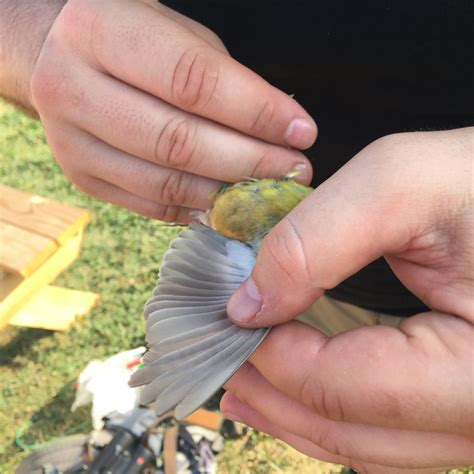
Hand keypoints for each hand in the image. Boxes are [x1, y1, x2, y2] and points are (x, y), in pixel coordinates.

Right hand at [27, 0, 314, 219]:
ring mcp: (71, 143)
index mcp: (98, 31)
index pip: (193, 81)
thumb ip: (223, 83)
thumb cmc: (133, 40)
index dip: (256, 111)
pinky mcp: (82, 178)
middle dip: (249, 161)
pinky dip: (198, 209)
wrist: (59, 59)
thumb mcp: (178, 37)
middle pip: (178, 141)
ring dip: (228, 194)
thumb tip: (277, 136)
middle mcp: (72, 88)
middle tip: (294, 170)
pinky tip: (229, 205)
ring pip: (166, 182)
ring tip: (267, 191)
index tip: (303, 132)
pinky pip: (152, 206)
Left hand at [223, 127, 473, 471]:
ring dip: (297, 416)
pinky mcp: (460, 398)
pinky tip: (294, 393)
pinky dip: (333, 413)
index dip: (280, 360)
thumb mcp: (399, 183)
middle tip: (222, 362)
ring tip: (244, 390)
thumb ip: (315, 242)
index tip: (234, 324)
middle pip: (357, 433)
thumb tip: (247, 306)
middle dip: (277, 398)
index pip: (356, 388)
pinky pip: (388, 430)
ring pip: (369, 444)